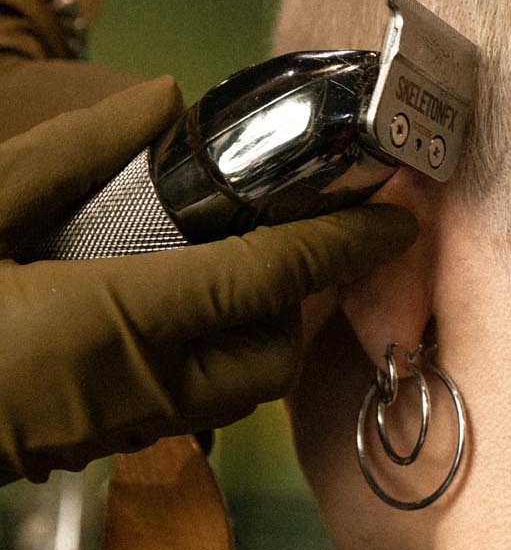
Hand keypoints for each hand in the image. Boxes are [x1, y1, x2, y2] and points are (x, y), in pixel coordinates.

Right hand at [0, 79, 416, 481]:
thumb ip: (75, 154)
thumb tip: (166, 101)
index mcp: (110, 318)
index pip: (265, 278)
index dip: (339, 244)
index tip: (395, 215)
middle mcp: (132, 387)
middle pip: (271, 353)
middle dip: (297, 301)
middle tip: (283, 237)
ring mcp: (111, 429)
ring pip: (235, 394)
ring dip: (254, 337)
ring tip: (225, 273)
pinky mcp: (87, 448)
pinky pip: (184, 411)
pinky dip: (204, 366)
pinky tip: (161, 315)